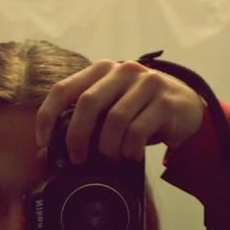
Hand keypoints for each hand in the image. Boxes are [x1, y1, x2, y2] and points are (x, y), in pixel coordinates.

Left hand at [36, 59, 205, 163]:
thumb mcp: (109, 115)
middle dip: (77, 137)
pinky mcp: (165, 101)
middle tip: (78, 159)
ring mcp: (146, 83)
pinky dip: (130, 151)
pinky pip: (137, 132)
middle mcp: (123, 70)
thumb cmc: (141, 113)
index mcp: (102, 70)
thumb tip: (44, 155)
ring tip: (112, 158)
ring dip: (108, 148)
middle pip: (87, 104)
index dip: (48, 116)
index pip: (63, 89)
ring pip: (114, 121)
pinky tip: (131, 156)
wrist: (186, 110)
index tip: (43, 141)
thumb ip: (82, 128)